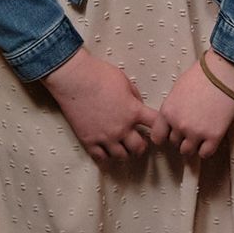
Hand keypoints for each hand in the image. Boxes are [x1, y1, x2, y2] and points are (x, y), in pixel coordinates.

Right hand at [43, 49, 158, 164]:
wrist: (74, 79)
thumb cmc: (100, 75)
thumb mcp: (125, 81)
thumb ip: (134, 97)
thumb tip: (137, 106)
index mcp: (133, 111)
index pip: (155, 124)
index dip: (159, 127)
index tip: (156, 128)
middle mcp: (122, 127)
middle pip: (139, 147)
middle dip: (141, 146)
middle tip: (138, 143)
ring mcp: (105, 136)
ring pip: (121, 156)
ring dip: (124, 152)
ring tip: (122, 146)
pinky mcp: (89, 140)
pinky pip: (101, 157)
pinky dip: (105, 155)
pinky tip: (106, 150)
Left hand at [156, 52, 233, 159]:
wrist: (223, 73)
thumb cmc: (201, 76)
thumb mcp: (177, 90)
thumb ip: (172, 108)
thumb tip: (172, 119)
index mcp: (167, 112)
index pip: (157, 137)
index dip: (164, 136)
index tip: (170, 134)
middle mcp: (179, 125)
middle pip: (174, 143)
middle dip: (181, 137)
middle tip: (191, 126)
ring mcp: (196, 132)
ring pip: (187, 151)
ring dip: (192, 145)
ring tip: (200, 134)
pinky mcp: (214, 136)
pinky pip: (205, 154)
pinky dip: (206, 149)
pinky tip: (210, 138)